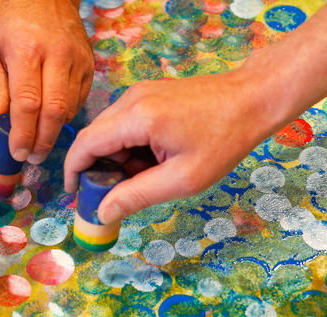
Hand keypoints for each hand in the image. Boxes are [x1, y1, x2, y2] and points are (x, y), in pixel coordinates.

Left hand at [0, 0, 93, 163]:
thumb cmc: (10, 24)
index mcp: (26, 51)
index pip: (27, 102)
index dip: (23, 133)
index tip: (18, 153)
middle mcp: (57, 56)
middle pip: (54, 110)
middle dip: (43, 140)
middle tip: (32, 158)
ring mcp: (78, 60)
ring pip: (69, 109)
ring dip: (54, 131)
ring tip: (39, 143)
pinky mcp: (90, 66)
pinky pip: (79, 101)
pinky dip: (65, 117)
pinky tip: (52, 121)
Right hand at [64, 70, 289, 222]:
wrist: (253, 99)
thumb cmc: (224, 139)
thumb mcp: (183, 179)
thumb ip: (137, 196)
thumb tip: (103, 213)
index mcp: (137, 118)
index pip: (85, 145)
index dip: (73, 172)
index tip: (75, 195)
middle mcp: (131, 99)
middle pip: (96, 139)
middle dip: (101, 169)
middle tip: (120, 193)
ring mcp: (140, 93)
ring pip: (110, 132)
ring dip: (119, 159)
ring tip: (151, 175)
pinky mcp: (149, 93)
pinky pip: (125, 123)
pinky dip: (131, 146)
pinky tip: (156, 158)